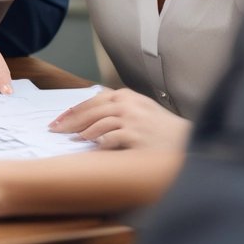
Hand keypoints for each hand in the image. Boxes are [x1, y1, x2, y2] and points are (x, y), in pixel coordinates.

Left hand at [49, 87, 191, 149]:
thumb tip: (91, 117)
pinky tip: (89, 148)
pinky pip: (109, 139)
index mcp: (127, 96)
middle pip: (90, 110)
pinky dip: (97, 143)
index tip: (60, 119)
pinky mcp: (136, 136)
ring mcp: (132, 120)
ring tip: (71, 140)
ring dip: (81, 132)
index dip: (74, 110)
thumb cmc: (163, 130)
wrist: (189, 142)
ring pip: (97, 123)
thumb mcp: (141, 110)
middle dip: (69, 120)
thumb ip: (118, 108)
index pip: (93, 100)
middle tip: (54, 129)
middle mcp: (128, 104)